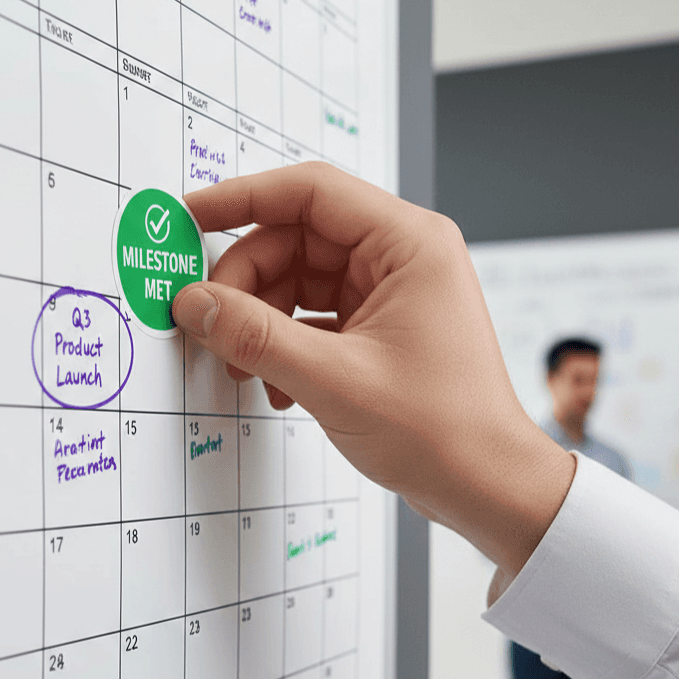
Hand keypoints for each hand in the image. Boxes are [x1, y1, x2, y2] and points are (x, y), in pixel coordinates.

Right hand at [174, 163, 574, 575]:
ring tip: (244, 366)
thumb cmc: (442, 431)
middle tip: (212, 322)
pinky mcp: (382, 328)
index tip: (191, 215)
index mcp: (408, 243)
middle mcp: (403, 257)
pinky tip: (275, 386)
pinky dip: (286, 343)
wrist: (487, 486)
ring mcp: (392, 293)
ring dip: (262, 319)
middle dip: (247, 280)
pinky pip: (316, 315)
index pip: (310, 192)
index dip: (242, 197)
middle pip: (297, 238)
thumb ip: (255, 336)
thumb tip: (194, 304)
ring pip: (301, 279)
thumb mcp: (334, 380)